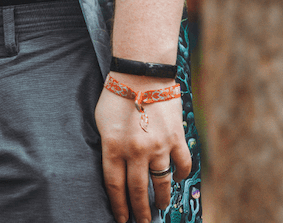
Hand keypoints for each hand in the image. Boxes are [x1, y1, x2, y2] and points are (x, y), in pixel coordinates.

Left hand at [95, 74, 191, 222]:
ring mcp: (158, 146)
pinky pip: (182, 164)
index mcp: (113, 147)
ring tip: (161, 207)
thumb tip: (113, 166)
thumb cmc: (115, 95)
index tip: (122, 219)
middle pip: (138, 190)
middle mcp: (136, 151)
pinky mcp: (176, 138)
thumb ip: (107, 146)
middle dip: (140, 211)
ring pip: (161, 182)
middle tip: (143, 222)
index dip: (119, 206)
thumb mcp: (100, 122)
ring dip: (161, 198)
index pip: (115, 186)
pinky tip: (176, 178)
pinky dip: (180, 174)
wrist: (142, 74)